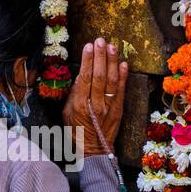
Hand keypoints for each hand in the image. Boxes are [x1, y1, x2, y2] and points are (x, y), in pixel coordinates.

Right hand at [63, 37, 127, 156]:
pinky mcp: (119, 110)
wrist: (94, 151)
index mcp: (80, 105)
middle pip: (99, 76)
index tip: (88, 47)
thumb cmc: (76, 131)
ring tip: (111, 47)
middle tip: (100, 40)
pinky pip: (121, 90)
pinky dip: (123, 76)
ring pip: (112, 81)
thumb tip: (80, 75)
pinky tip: (123, 63)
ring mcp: (109, 107)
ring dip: (112, 62)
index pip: (84, 78)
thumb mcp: (67, 112)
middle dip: (100, 56)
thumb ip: (73, 94)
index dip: (87, 61)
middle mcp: (96, 105)